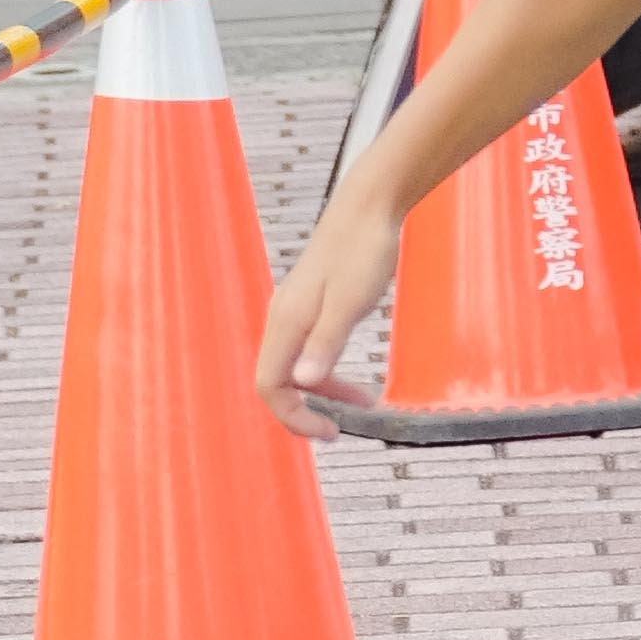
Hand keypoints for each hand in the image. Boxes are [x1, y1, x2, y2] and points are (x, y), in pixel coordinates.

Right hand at [255, 179, 403, 439]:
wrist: (369, 207)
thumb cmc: (363, 250)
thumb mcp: (350, 303)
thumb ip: (325, 344)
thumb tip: (304, 384)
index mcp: (287, 321)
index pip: (270, 386)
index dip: (294, 417)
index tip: (329, 432)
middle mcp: (282, 317)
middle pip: (277, 380)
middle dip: (306, 409)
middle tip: (340, 429)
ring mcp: (295, 309)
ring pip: (294, 366)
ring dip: (323, 390)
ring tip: (363, 401)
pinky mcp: (310, 303)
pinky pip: (307, 348)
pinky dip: (326, 368)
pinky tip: (354, 373)